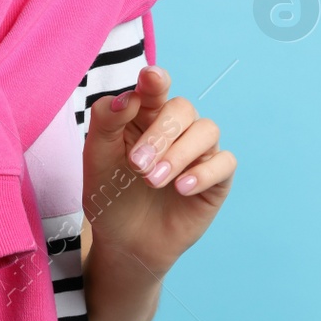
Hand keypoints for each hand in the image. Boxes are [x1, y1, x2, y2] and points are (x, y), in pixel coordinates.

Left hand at [81, 65, 235, 278]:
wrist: (124, 242)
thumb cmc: (110, 193)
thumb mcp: (96, 157)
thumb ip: (107, 120)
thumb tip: (130, 96)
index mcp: (146, 114)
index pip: (156, 87)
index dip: (156, 80)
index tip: (150, 78)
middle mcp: (176, 127)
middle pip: (182, 109)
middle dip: (160, 134)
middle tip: (137, 165)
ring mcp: (198, 152)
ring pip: (207, 131)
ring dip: (180, 154)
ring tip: (153, 181)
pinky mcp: (215, 179)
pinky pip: (225, 162)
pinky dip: (205, 173)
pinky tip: (182, 189)